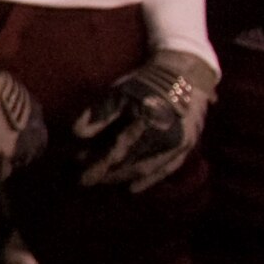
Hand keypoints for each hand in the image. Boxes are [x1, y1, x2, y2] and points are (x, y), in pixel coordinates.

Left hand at [74, 49, 216, 191]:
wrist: (186, 74)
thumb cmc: (146, 82)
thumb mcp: (120, 93)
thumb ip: (99, 115)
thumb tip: (76, 135)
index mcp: (148, 123)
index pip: (117, 152)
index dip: (98, 167)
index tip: (81, 179)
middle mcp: (166, 138)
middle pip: (132, 165)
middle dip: (108, 174)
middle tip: (86, 182)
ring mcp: (180, 144)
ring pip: (148, 170)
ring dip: (123, 178)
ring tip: (104, 182)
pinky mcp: (187, 147)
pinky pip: (166, 169)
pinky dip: (149, 180)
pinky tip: (132, 188)